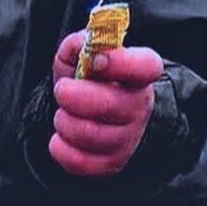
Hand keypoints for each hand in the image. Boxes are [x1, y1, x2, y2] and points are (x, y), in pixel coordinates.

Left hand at [49, 30, 163, 176]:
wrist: (92, 110)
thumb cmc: (89, 77)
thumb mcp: (82, 53)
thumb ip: (81, 43)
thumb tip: (82, 45)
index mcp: (138, 73)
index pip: (146, 66)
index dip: (121, 63)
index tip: (96, 61)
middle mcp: (139, 106)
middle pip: (110, 105)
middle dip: (73, 96)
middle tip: (61, 89)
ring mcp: (129, 137)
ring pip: (90, 134)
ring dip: (64, 121)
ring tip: (62, 113)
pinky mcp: (113, 162)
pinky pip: (81, 162)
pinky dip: (61, 149)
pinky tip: (60, 138)